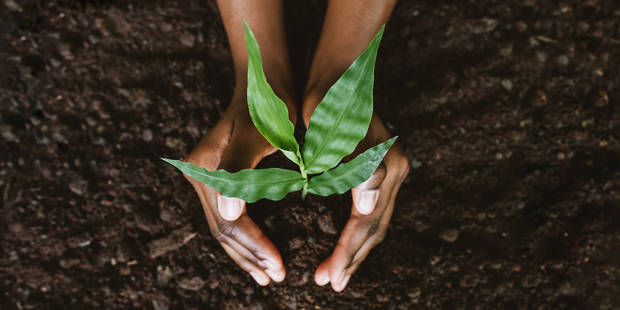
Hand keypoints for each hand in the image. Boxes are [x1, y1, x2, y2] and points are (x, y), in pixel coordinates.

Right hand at [184, 98, 290, 285]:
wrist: (264, 82)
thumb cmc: (269, 105)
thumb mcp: (259, 133)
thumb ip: (241, 169)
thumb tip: (230, 212)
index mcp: (206, 168)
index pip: (231, 221)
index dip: (255, 246)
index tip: (280, 266)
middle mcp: (200, 175)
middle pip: (223, 229)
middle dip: (250, 256)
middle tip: (276, 277)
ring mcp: (206, 178)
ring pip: (224, 228)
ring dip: (246, 254)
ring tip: (268, 275)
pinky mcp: (217, 180)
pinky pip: (228, 218)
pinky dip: (244, 239)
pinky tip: (257, 253)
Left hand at [313, 114, 409, 290]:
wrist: (339, 73)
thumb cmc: (328, 101)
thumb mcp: (334, 130)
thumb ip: (355, 167)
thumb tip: (367, 207)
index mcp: (384, 166)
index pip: (365, 222)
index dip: (346, 252)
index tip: (326, 277)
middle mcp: (395, 171)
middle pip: (375, 227)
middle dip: (352, 258)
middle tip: (328, 283)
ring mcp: (393, 170)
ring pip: (376, 222)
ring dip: (356, 250)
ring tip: (334, 273)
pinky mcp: (384, 168)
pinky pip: (374, 211)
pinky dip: (359, 233)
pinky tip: (346, 245)